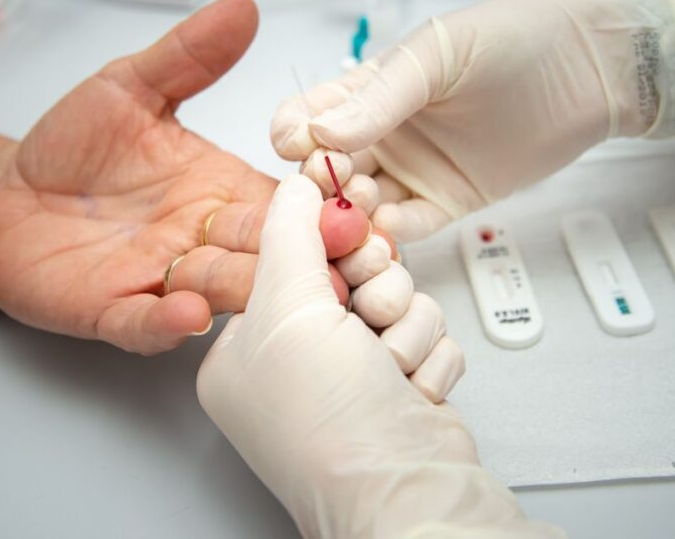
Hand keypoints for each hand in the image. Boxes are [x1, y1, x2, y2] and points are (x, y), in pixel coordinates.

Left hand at [0, 0, 371, 353]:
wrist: (4, 195)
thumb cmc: (75, 145)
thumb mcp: (130, 87)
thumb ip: (188, 56)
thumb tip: (243, 6)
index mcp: (223, 190)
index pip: (284, 205)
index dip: (320, 208)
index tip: (357, 208)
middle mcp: (203, 240)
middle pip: (264, 254)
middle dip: (305, 258)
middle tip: (346, 256)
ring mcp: (160, 280)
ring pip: (217, 291)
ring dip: (248, 291)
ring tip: (277, 292)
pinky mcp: (110, 311)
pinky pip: (142, 324)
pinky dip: (166, 325)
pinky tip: (188, 315)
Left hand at [198, 176, 557, 537]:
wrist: (402, 489)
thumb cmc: (328, 424)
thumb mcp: (288, 308)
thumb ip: (290, 232)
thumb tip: (297, 184)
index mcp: (247, 348)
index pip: (291, 259)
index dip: (329, 243)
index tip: (351, 238)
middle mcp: (296, 364)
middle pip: (352, 273)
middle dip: (376, 288)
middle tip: (369, 310)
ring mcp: (351, 378)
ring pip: (398, 299)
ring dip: (405, 327)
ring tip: (389, 365)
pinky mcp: (401, 387)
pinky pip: (427, 334)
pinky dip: (427, 357)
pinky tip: (410, 389)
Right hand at [271, 0, 674, 240]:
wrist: (592, 64)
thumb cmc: (513, 38)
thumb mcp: (437, 55)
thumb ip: (379, 98)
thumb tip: (316, 133)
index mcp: (369, 90)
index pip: (309, 116)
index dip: (293, 133)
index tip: (296, 145)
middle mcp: (384, 133)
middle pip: (329, 169)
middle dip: (321, 182)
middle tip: (332, 184)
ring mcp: (415, 170)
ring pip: (365, 204)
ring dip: (354, 214)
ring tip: (361, 213)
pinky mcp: (450, 201)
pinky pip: (412, 225)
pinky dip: (396, 233)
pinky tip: (391, 229)